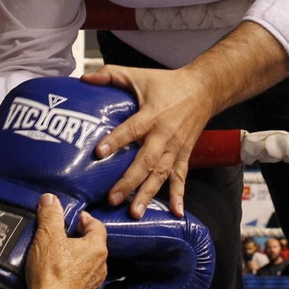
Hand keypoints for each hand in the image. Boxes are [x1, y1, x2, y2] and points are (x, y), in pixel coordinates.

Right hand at [22, 193, 107, 288]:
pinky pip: (81, 276)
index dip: (85, 219)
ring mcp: (93, 281)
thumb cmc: (51, 271)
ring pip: (88, 261)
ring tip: (59, 251)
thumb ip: (50, 215)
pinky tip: (58, 270)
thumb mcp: (47, 236)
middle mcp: (101, 264)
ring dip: (76, 255)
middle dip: (79, 236)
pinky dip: (73, 270)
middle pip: (93, 243)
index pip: (97, 226)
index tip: (73, 217)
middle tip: (63, 232)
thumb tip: (50, 199)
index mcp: (97, 247)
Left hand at [85, 64, 212, 218]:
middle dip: (129, 181)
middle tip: (112, 198)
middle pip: (146, 161)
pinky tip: (176, 213)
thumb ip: (111, 75)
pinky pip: (181, 178)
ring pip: (161, 174)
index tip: (99, 153)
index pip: (132, 129)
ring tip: (135, 212)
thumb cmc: (167, 83)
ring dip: (148, 194)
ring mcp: (176, 148)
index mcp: (152, 115)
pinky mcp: (184, 155)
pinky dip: (179, 196)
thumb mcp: (139, 75)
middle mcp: (164, 135)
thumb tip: (85, 78)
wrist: (203, 90)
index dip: (116, 140)